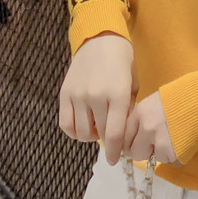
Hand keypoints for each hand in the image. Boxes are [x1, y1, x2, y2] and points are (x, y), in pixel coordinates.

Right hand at [58, 32, 137, 164]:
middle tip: (113, 142)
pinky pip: (65, 124)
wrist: (100, 39)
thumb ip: (129, 106)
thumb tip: (126, 131)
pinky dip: (74, 132)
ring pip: (82, 132)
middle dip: (109, 142)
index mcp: (117, 94)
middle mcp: (96, 97)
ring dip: (91, 136)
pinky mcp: (64, 94)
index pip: (115, 133)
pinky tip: (84, 127)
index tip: (117, 160)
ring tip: (99, 129)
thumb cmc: (122, 59)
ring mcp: (78, 96)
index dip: (117, 151)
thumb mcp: (133, 81)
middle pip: (101, 134)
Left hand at [123, 90, 177, 165]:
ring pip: (155, 158)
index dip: (131, 142)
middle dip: (145, 150)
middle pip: (136, 153)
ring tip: (175, 136)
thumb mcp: (154, 101)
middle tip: (157, 141)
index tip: (137, 143)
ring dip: (163, 152)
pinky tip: (183, 140)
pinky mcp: (174, 152)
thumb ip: (141, 118)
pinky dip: (176, 154)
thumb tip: (133, 136)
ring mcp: (160, 142)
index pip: (124, 138)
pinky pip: (170, 161)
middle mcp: (147, 128)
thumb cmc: (181, 96)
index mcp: (140, 113)